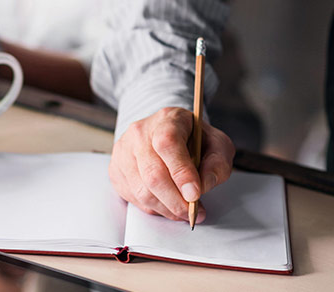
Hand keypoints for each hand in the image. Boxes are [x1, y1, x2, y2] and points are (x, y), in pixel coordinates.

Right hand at [109, 107, 234, 221]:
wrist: (166, 134)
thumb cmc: (192, 140)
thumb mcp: (217, 144)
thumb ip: (217, 163)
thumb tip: (203, 186)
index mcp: (167, 120)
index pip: (168, 144)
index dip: (181, 173)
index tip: (195, 195)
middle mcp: (139, 133)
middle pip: (153, 174)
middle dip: (176, 201)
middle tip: (193, 212)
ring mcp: (123, 151)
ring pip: (142, 190)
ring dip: (166, 208)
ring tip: (183, 211)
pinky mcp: (115, 169)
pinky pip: (133, 197)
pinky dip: (153, 208)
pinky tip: (166, 204)